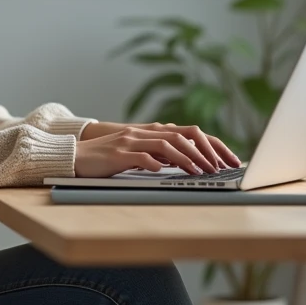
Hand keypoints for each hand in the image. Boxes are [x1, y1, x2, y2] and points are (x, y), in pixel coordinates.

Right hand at [74, 121, 241, 178]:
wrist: (76, 156)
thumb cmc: (107, 158)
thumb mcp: (137, 153)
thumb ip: (158, 154)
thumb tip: (183, 162)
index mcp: (151, 132)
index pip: (190, 133)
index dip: (212, 145)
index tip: (229, 160)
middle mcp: (144, 132)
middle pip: (184, 135)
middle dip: (206, 151)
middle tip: (221, 167)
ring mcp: (131, 141)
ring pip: (167, 145)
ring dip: (188, 159)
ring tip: (202, 172)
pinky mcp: (119, 153)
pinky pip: (142, 157)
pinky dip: (157, 164)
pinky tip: (168, 173)